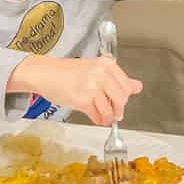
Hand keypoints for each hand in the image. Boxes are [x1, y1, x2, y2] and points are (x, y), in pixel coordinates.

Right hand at [8, 55, 142, 124]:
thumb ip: (117, 79)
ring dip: (108, 117)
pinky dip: (98, 120)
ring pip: (111, 110)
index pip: (126, 85)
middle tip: (113, 112)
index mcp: (106, 64)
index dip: (124, 97)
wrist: (45, 73)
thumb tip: (137, 87)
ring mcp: (92, 87)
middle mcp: (101, 74)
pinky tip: (94, 117)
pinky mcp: (83, 100)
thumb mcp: (95, 70)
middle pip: (122, 99)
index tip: (119, 101)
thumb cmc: (67, 72)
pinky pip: (98, 116)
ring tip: (102, 115)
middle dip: (118, 109)